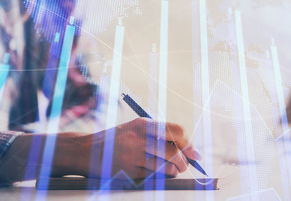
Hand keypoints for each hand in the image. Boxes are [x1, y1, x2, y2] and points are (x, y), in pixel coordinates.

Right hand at [80, 118, 200, 178]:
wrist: (85, 150)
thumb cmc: (115, 140)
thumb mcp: (134, 128)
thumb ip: (157, 134)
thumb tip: (184, 146)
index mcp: (144, 124)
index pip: (177, 131)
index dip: (189, 143)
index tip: (194, 153)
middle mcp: (140, 138)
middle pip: (175, 152)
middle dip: (184, 162)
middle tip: (184, 166)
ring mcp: (134, 155)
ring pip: (167, 167)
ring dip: (174, 172)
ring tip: (172, 170)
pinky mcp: (129, 171)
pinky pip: (154, 177)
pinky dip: (160, 177)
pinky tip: (156, 174)